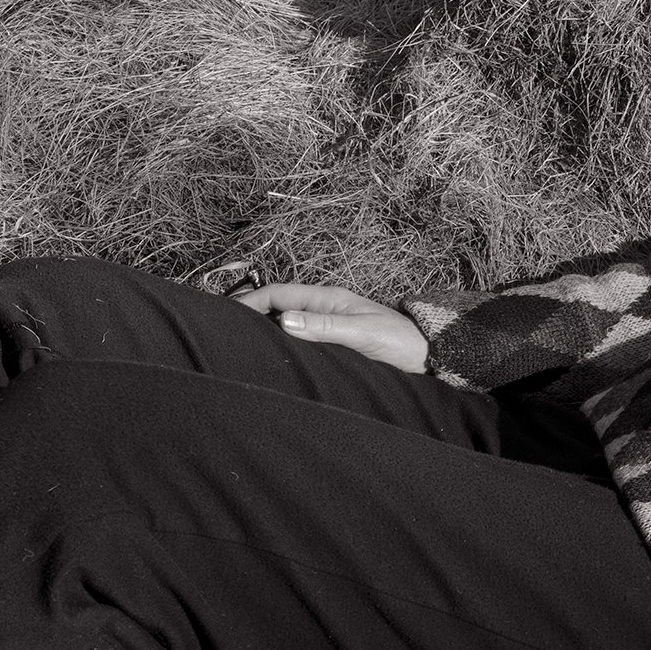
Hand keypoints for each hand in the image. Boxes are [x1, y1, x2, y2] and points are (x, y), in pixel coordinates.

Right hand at [232, 283, 428, 373]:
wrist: (426, 354)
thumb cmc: (399, 341)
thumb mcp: (361, 333)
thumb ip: (325, 326)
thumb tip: (285, 320)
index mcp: (328, 298)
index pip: (278, 294)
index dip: (250, 303)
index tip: (226, 317)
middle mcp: (325, 307)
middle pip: (277, 305)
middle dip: (250, 314)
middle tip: (223, 331)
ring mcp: (328, 323)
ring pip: (287, 321)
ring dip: (265, 328)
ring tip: (240, 344)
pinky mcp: (334, 340)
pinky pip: (300, 336)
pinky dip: (282, 341)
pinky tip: (272, 355)